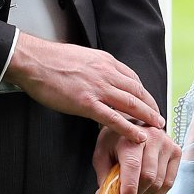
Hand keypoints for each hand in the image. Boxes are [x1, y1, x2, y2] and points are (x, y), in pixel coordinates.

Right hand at [6, 32, 164, 137]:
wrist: (34, 60)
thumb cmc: (51, 60)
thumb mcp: (81, 57)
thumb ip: (94, 68)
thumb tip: (99, 77)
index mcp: (105, 61)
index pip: (132, 78)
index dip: (143, 93)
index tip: (148, 102)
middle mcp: (107, 73)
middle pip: (138, 91)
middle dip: (151, 106)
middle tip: (159, 118)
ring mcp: (98, 88)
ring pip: (131, 104)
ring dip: (147, 117)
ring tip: (156, 127)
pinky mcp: (87, 103)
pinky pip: (113, 118)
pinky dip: (129, 129)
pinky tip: (138, 137)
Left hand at [92, 123, 180, 193]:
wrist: (133, 123)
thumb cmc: (115, 140)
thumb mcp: (101, 155)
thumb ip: (103, 177)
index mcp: (130, 137)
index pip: (133, 166)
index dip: (129, 188)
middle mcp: (152, 138)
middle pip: (148, 177)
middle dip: (138, 193)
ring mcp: (167, 144)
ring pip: (160, 182)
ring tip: (137, 193)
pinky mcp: (176, 151)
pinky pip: (170, 181)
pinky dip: (159, 192)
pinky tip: (149, 191)